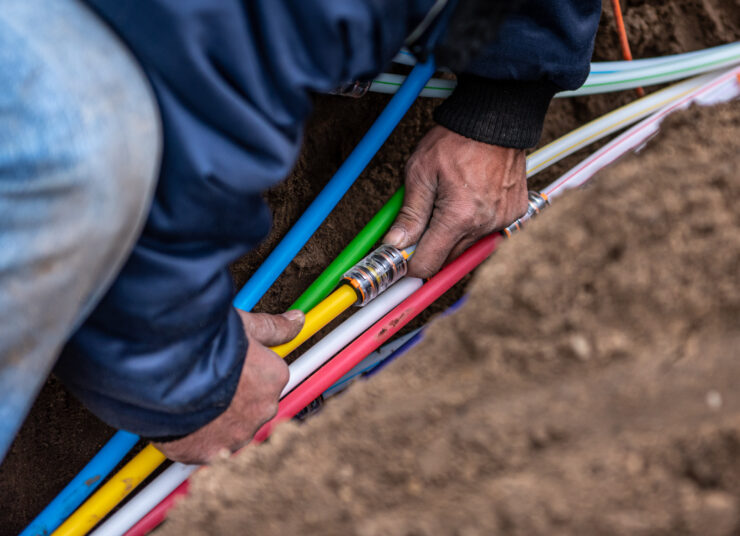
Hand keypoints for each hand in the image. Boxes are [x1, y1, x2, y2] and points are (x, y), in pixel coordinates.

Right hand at [154, 309, 303, 463]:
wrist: (163, 369)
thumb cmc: (205, 343)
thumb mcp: (244, 325)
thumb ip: (273, 327)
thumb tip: (297, 320)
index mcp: (274, 378)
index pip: (268, 378)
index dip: (244, 371)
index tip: (227, 365)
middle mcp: (263, 410)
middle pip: (252, 406)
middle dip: (234, 397)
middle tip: (207, 381)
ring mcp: (237, 434)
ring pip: (231, 429)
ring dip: (217, 419)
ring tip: (193, 399)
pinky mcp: (208, 453)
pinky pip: (205, 448)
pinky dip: (196, 438)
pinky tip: (182, 419)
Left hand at [384, 125, 527, 277]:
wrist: (495, 119)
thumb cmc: (456, 140)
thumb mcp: (420, 172)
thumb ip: (409, 214)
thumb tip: (395, 244)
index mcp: (459, 217)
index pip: (428, 264)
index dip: (410, 264)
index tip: (401, 257)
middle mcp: (485, 225)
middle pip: (448, 259)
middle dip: (430, 247)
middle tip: (420, 224)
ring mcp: (502, 220)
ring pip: (467, 246)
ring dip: (453, 235)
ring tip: (447, 202)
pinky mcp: (514, 213)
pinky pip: (488, 231)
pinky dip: (474, 224)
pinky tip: (468, 200)